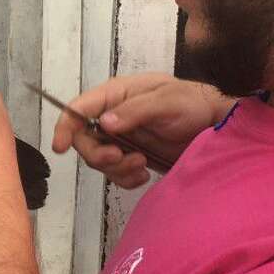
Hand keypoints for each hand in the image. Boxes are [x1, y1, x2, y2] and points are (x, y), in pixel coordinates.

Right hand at [50, 74, 231, 188]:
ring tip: (142, 164)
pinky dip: (126, 178)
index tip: (60, 147)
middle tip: (121, 158)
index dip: (65, 126)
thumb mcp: (166, 101)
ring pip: (99, 160)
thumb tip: (104, 123)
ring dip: (116, 168)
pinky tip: (144, 173)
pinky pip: (115, 173)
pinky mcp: (131, 156)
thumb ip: (135, 111)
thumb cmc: (191, 103)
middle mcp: (112, 116)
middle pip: (84, 140)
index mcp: (115, 95)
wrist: (213, 124)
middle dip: (99, 154)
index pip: (78, 108)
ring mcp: (120, 138)